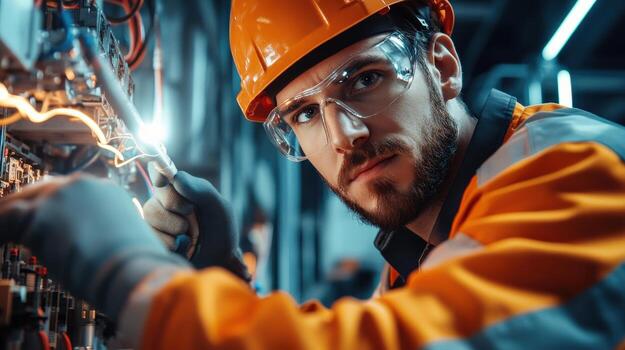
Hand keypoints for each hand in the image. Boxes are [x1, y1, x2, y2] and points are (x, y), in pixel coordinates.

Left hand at [0, 174, 189, 319]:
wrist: (133, 270)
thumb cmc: (134, 266)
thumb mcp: (122, 239)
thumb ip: (100, 231)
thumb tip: (82, 245)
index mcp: (106, 191)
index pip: (67, 192)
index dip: (50, 208)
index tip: (40, 223)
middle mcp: (83, 185)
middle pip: (39, 191)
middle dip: (25, 212)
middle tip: (10, 228)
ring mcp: (61, 196)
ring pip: (19, 204)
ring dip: (8, 223)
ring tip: (2, 235)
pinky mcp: (42, 214)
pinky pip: (4, 220)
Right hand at [142, 165, 249, 281]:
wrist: (220, 261)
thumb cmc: (221, 231)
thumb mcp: (219, 207)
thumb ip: (200, 190)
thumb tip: (175, 177)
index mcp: (181, 189)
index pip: (162, 172)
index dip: (159, 173)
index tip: (163, 181)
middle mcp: (165, 202)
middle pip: (157, 193)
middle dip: (176, 205)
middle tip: (191, 215)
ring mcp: (156, 222)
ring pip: (150, 213)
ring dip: (174, 226)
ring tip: (188, 235)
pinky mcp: (151, 240)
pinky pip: (150, 234)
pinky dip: (169, 242)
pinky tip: (181, 246)